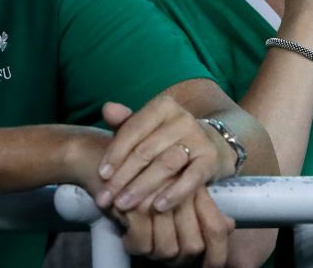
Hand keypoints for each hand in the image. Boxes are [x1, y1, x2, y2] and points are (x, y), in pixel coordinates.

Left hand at [92, 97, 228, 214]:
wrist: (204, 147)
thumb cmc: (163, 140)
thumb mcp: (144, 130)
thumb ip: (125, 122)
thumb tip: (107, 109)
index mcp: (163, 106)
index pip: (134, 129)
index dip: (115, 153)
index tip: (101, 175)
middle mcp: (183, 118)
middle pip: (146, 150)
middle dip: (122, 177)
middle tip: (106, 198)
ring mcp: (199, 138)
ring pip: (165, 164)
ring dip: (142, 187)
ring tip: (123, 205)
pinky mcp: (210, 159)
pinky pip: (192, 178)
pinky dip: (175, 193)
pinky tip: (158, 207)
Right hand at [121, 186, 235, 267]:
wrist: (107, 158)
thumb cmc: (145, 176)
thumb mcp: (179, 188)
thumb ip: (205, 209)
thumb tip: (229, 225)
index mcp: (197, 187)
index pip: (216, 229)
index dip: (217, 255)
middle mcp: (183, 190)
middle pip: (192, 246)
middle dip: (179, 259)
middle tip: (165, 254)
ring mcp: (160, 198)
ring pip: (167, 249)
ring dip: (155, 253)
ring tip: (146, 243)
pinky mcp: (136, 205)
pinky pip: (142, 244)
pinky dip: (134, 244)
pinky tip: (129, 237)